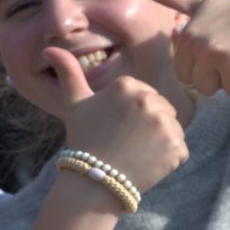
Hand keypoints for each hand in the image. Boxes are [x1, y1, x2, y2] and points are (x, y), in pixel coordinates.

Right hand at [43, 47, 187, 197]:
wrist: (91, 181)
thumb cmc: (83, 140)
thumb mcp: (75, 104)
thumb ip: (69, 73)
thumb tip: (49, 47)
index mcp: (128, 85)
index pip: (145, 95)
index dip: (131, 114)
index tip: (114, 128)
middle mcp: (149, 99)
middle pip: (162, 109)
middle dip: (148, 126)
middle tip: (124, 142)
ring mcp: (165, 123)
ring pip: (172, 129)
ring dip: (159, 142)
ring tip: (135, 153)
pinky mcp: (177, 146)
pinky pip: (180, 150)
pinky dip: (167, 160)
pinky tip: (146, 164)